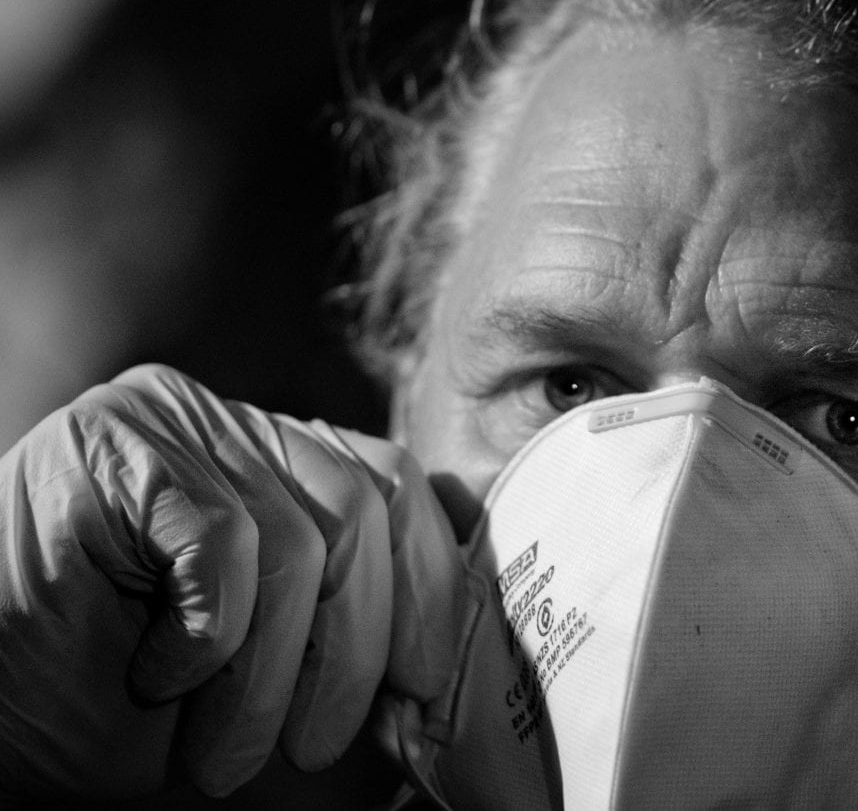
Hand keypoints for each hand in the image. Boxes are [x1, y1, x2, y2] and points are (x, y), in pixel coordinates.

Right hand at [0, 365, 469, 801]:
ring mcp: (174, 419)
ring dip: (269, 673)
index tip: (423, 680)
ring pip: (299, 538)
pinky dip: (207, 636)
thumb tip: (442, 646)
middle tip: (316, 744)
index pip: (392, 485)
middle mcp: (231, 423)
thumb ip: (341, 628)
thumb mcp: (256, 672)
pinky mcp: (115, 439)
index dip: (426, 584)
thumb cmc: (103, 697)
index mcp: (273, 461)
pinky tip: (160, 676)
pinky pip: (222, 540)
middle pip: (363, 508)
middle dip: (357, 646)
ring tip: (224, 750)